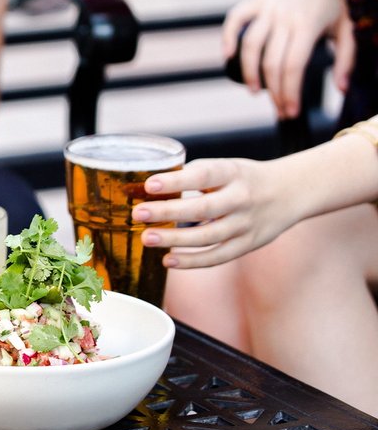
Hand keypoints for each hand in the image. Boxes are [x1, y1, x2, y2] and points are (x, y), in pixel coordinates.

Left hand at [130, 158, 299, 267]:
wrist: (291, 192)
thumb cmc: (244, 179)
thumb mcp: (226, 168)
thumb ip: (194, 176)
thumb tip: (148, 188)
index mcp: (234, 173)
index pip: (204, 175)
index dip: (177, 181)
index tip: (150, 184)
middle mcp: (242, 199)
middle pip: (203, 209)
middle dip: (168, 212)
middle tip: (139, 213)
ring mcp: (247, 224)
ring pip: (208, 237)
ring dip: (175, 240)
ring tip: (147, 238)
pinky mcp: (248, 244)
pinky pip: (218, 256)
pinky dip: (192, 261)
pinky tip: (168, 260)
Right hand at [222, 0, 354, 118]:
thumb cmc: (340, 4)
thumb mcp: (350, 30)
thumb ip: (347, 59)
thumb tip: (341, 90)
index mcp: (309, 24)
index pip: (293, 66)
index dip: (289, 92)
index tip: (290, 112)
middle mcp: (285, 16)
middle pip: (271, 61)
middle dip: (274, 91)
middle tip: (279, 109)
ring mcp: (270, 6)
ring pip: (251, 44)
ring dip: (249, 72)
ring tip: (254, 91)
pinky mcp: (259, 0)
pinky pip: (236, 17)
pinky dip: (227, 35)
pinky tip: (226, 55)